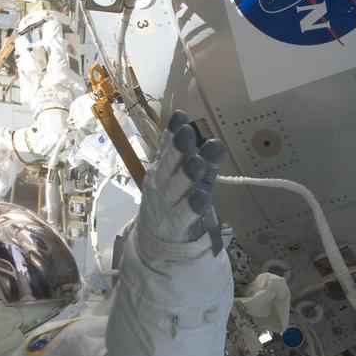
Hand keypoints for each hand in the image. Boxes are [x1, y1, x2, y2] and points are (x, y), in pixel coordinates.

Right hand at [137, 111, 225, 257]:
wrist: (154, 239)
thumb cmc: (170, 202)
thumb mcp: (172, 177)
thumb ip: (184, 157)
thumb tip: (198, 130)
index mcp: (161, 169)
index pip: (166, 148)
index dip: (172, 132)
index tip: (181, 116)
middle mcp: (161, 184)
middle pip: (169, 165)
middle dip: (178, 148)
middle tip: (188, 132)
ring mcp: (167, 204)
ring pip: (176, 187)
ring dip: (187, 175)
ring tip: (198, 162)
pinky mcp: (176, 224)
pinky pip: (185, 214)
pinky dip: (192, 205)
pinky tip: (202, 195)